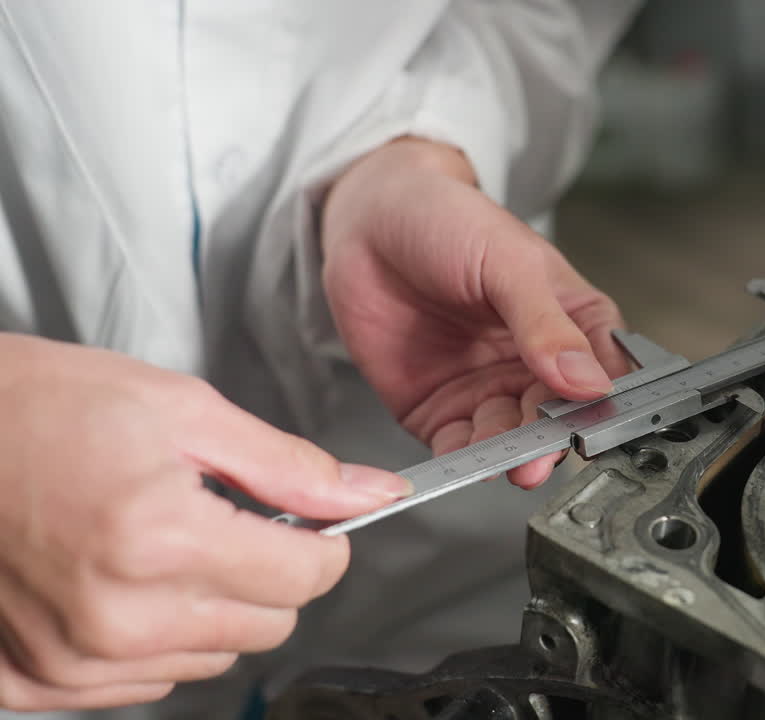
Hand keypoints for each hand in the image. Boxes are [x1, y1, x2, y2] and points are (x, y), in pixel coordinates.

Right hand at [0, 335, 409, 710]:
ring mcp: (72, 662)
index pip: (307, 578)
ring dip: (211, 605)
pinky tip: (119, 580)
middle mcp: (117, 618)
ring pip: (214, 657)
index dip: (320, 540)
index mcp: (159, 540)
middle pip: (270, 624)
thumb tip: (370, 493)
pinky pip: (145, 681)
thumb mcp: (182, 410)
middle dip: (268, 572)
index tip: (303, 518)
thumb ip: (289, 464)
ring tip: (156, 542)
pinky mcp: (35, 683)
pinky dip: (153, 636)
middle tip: (219, 519)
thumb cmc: (42, 407)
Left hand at [322, 138, 629, 487]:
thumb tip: (587, 379)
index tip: (598, 423)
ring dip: (513, 454)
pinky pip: (460, 446)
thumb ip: (545, 323)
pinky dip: (466, 460)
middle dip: (554, 438)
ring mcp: (490, 391)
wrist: (369, 221)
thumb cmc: (448, 219)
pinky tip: (470, 460)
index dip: (607, 403)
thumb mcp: (509, 262)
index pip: (606, 373)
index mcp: (573, 322)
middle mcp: (537, 365)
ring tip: (512, 461)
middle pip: (561, 416)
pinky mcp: (442, 410)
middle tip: (545, 451)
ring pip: (513, 439)